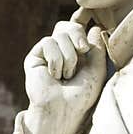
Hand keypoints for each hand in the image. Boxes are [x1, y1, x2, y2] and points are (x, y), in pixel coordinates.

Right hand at [23, 17, 106, 133]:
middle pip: (67, 25)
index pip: (76, 28)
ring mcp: (47, 54)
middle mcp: (61, 51)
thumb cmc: (82, 95)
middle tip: (83, 50)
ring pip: (60, 34)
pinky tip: (54, 75)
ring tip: (67, 76)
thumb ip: (97, 49)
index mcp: (76, 53)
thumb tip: (95, 28)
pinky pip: (48, 43)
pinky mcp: (34, 57)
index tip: (86, 36)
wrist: (64, 110)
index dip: (80, 23)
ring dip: (69, 56)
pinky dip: (56, 59)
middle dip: (78, 34)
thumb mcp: (97, 70)